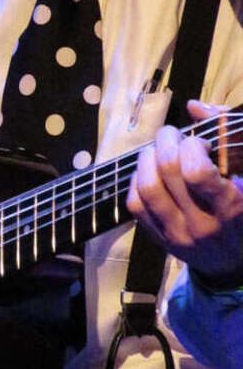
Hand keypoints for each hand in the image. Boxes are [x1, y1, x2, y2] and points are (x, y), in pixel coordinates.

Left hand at [126, 101, 242, 281]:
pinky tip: (150, 172)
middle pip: (168, 170)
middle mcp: (202, 223)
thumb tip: (194, 105)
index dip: (192, 147)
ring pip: (147, 185)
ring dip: (147, 156)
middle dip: (166, 140)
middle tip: (173, 135)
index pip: (196, 173)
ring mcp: (177, 233)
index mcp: (232, 207)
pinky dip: (136, 179)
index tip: (201, 143)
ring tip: (158, 150)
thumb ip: (229, 136)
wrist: (233, 263)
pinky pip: (134, 203)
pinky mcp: (158, 238)